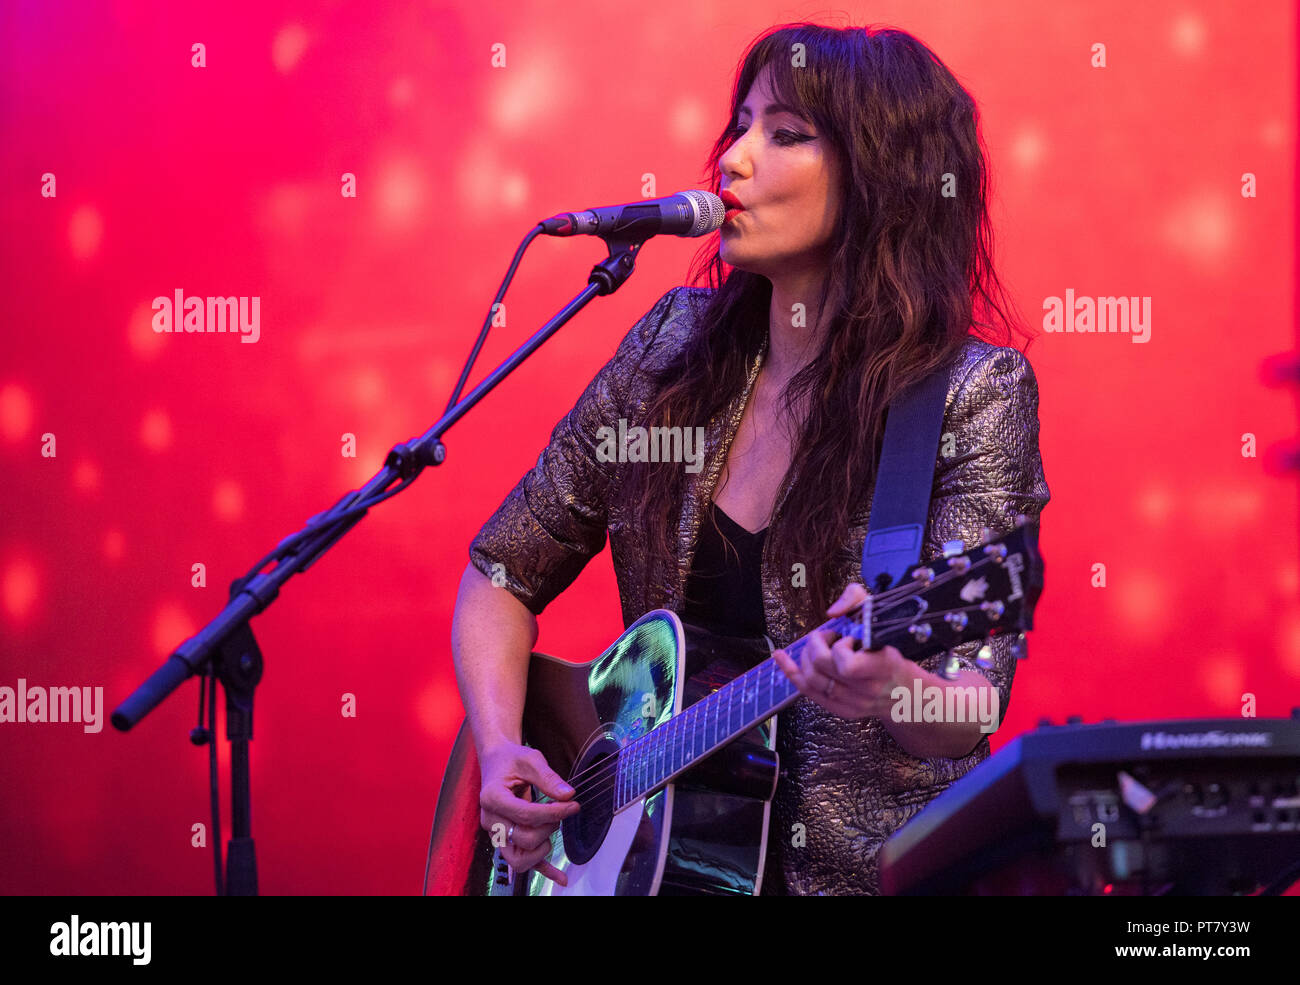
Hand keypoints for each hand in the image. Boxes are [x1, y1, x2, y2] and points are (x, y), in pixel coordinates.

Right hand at [478, 741, 580, 886]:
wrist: (497, 762)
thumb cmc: (512, 760)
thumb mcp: (531, 759)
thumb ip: (548, 777)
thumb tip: (568, 795)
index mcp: (492, 798)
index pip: (525, 815)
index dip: (553, 812)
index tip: (573, 804)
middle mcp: (491, 820)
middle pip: (524, 839)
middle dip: (549, 826)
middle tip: (560, 809)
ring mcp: (497, 834)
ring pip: (519, 858)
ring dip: (542, 847)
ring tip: (551, 826)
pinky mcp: (506, 841)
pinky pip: (523, 863)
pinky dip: (543, 870)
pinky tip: (561, 877)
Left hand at [772, 582, 909, 719]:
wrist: (907, 691)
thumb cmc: (892, 650)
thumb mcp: (882, 618)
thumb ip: (857, 601)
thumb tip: (832, 612)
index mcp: (883, 666)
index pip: (848, 665)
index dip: (840, 648)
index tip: (846, 638)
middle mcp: (868, 689)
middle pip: (823, 668)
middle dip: (816, 645)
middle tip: (825, 636)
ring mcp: (854, 703)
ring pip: (812, 680)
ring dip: (806, 656)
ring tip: (817, 647)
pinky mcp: (841, 710)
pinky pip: (808, 692)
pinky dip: (790, 672)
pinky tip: (779, 656)